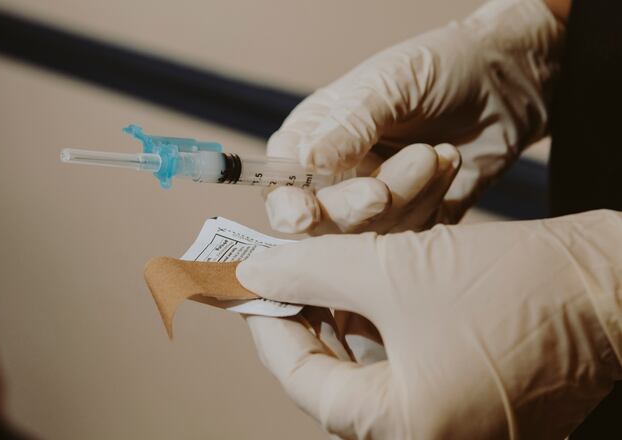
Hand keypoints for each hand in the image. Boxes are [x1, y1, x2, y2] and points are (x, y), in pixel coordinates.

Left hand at [238, 210, 621, 438]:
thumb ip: (311, 270)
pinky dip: (378, 338)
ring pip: (369, 378)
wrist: (615, 282)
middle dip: (302, 327)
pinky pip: (406, 376)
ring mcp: (459, 429)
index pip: (308, 384)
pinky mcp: (477, 406)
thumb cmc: (517, 283)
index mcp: (408, 428)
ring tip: (315, 281)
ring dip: (338, 328)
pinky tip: (363, 299)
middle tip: (278, 282)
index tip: (249, 287)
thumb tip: (253, 270)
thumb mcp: (393, 268)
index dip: (271, 329)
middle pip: (336, 385)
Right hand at [264, 0, 563, 233]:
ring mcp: (376, 203)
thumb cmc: (439, 66)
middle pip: (324, 224)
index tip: (306, 214)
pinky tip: (450, 162)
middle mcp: (337, 178)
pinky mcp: (415, 221)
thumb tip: (307, 160)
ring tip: (438, 151)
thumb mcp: (390, 82)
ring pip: (371, 236)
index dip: (288, 208)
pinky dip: (433, 203)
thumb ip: (349, 124)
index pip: (282, 189)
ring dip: (410, 194)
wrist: (507, 79)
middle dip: (359, 205)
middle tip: (400, 174)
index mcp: (314, 140)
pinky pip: (412, 240)